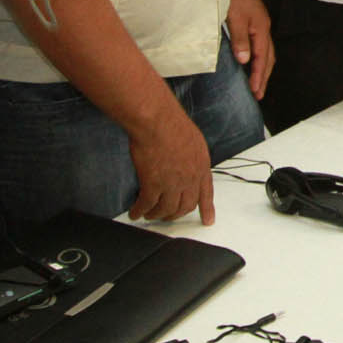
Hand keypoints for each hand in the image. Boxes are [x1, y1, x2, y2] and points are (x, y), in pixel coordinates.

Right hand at [123, 93, 214, 223]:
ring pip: (166, 210)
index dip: (207, 209)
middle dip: (176, 215)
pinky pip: (147, 205)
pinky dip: (140, 211)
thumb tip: (188, 163)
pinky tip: (135, 213)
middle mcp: (190, 178)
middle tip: (168, 217)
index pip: (207, 193)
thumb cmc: (172, 122)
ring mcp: (172, 183)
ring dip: (157, 215)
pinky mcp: (152, 185)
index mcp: (201, 166)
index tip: (208, 221)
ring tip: (149, 216)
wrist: (157, 121)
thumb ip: (193, 156)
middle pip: (185, 206)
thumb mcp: (194, 139)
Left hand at [226, 0, 272, 98]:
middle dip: (264, 77)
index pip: (262, 58)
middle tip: (259, 94)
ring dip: (263, 69)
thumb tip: (246, 61)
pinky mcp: (255, 22)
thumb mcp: (235, 18)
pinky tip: (252, 62)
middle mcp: (264, 28)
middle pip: (269, 58)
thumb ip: (240, 40)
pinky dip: (260, 58)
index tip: (255, 92)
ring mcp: (261, 24)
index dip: (258, 76)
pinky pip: (261, 45)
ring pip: (267, 52)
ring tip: (258, 83)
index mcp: (261, 29)